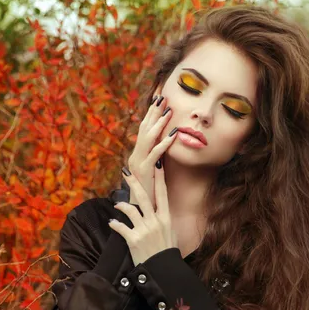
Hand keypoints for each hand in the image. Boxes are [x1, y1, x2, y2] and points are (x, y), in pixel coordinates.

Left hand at [109, 163, 177, 265]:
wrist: (163, 271)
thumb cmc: (167, 253)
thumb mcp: (171, 234)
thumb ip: (164, 220)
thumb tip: (161, 210)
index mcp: (166, 218)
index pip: (162, 194)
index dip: (159, 178)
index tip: (157, 165)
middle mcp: (155, 222)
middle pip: (144, 197)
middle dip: (135, 183)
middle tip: (127, 173)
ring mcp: (144, 230)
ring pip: (130, 210)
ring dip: (122, 205)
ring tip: (117, 203)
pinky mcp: (133, 240)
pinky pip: (120, 227)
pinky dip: (115, 224)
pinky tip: (111, 223)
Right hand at [127, 94, 176, 208]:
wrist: (140, 212)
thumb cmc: (149, 195)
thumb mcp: (154, 174)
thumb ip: (158, 161)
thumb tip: (166, 150)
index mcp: (138, 155)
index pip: (144, 130)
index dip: (151, 115)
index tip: (159, 101)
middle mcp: (135, 156)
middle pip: (144, 129)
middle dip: (153, 113)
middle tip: (162, 97)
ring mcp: (138, 164)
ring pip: (148, 138)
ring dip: (159, 124)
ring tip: (168, 111)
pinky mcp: (143, 172)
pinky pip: (154, 154)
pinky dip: (164, 144)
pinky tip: (173, 135)